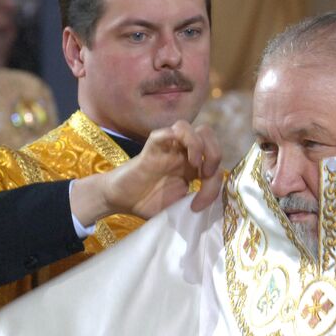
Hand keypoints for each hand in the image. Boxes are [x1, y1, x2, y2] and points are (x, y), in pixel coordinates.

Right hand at [70, 120, 222, 223]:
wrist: (120, 201)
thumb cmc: (146, 204)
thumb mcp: (177, 207)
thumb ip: (195, 201)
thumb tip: (215, 205)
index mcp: (190, 167)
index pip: (214, 164)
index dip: (214, 185)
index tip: (198, 206)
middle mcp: (181, 154)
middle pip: (207, 134)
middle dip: (215, 153)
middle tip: (207, 175)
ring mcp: (166, 149)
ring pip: (189, 127)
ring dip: (200, 144)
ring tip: (196, 164)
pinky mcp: (151, 148)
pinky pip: (165, 132)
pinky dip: (179, 139)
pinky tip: (183, 158)